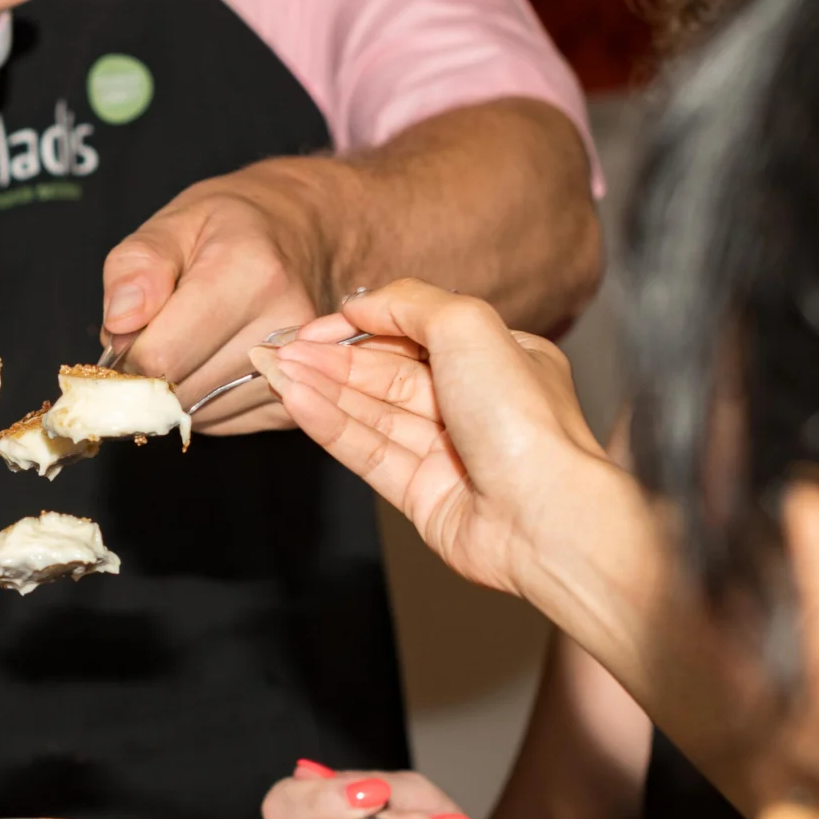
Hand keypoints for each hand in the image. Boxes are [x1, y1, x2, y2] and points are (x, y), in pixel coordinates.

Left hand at [99, 162, 331, 433]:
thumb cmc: (238, 226)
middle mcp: (284, 324)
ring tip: (192, 342)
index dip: (127, 354)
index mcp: (249, 273)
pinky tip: (215, 361)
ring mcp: (302, 367)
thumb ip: (136, 266)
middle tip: (159, 334)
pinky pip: (226, 422)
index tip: (126, 337)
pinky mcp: (300, 397)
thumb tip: (120, 322)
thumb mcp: (177, 221)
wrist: (314, 233)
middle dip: (151, 374)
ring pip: (200, 414)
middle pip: (180, 392)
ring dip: (177, 391)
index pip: (161, 357)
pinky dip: (206, 402)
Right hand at [249, 278, 622, 599]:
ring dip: (320, 390)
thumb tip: (361, 304)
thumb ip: (410, 304)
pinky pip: (367, 452)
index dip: (360, 328)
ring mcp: (447, 452)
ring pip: (370, 413)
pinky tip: (295, 402)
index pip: (414, 334)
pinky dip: (330, 426)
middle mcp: (472, 404)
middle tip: (277, 349)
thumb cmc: (525, 420)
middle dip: (329, 360)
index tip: (314, 325)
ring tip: (273, 371)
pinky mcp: (422, 495)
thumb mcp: (470, 326)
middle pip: (385, 374)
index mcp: (497, 359)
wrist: (545, 515)